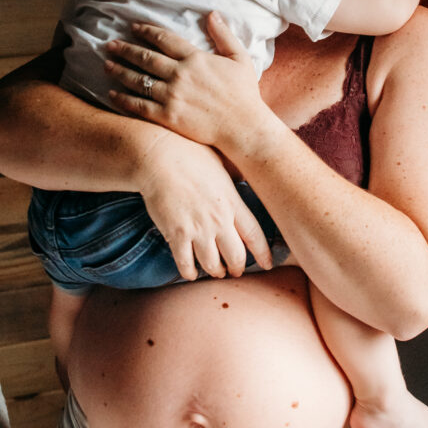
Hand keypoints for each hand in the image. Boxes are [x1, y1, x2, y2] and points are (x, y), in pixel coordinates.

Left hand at [104, 13, 281, 155]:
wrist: (243, 127)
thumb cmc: (244, 94)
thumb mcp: (240, 58)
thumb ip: (224, 35)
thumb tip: (212, 13)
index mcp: (195, 58)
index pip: (164, 39)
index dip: (146, 31)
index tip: (133, 27)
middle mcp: (180, 74)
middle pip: (145, 57)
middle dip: (125, 49)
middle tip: (109, 44)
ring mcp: (172, 96)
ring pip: (138, 80)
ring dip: (119, 71)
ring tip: (106, 65)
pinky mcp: (168, 117)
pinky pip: (140, 106)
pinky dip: (123, 99)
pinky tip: (112, 94)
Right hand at [136, 130, 272, 280]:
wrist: (159, 156)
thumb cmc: (189, 153)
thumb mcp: (220, 162)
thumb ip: (233, 177)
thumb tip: (242, 176)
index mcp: (232, 203)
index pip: (255, 235)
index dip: (263, 254)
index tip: (268, 264)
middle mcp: (219, 220)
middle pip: (236, 256)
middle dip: (237, 268)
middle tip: (235, 271)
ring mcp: (198, 229)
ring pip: (212, 265)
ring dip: (215, 271)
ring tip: (215, 271)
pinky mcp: (176, 235)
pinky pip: (185, 264)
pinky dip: (189, 272)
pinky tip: (191, 273)